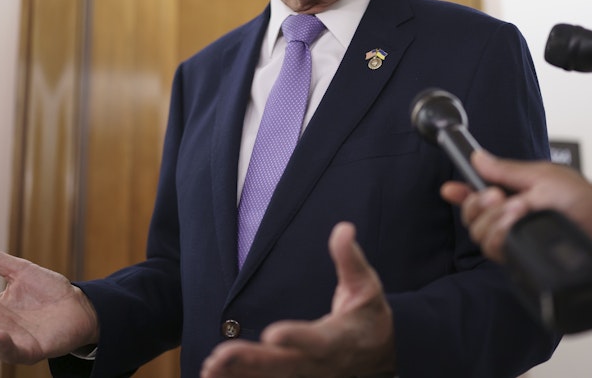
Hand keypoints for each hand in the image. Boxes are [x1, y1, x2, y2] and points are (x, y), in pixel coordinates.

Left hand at [200, 222, 395, 377]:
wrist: (381, 353)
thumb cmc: (368, 314)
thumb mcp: (366, 285)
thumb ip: (350, 259)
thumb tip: (343, 228)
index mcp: (338, 339)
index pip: (316, 341)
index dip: (296, 338)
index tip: (272, 334)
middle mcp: (318, 363)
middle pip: (283, 366)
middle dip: (251, 362)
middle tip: (220, 356)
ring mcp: (305, 375)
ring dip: (239, 374)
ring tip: (210, 367)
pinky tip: (212, 375)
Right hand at [441, 151, 591, 261]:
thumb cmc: (583, 200)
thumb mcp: (541, 176)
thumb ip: (506, 171)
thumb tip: (478, 157)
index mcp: (512, 189)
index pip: (476, 190)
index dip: (460, 191)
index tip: (450, 189)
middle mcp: (509, 213)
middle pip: (471, 213)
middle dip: (479, 204)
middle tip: (497, 196)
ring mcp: (512, 234)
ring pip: (478, 232)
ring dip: (493, 219)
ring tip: (516, 211)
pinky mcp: (518, 253)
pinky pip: (492, 249)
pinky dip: (499, 236)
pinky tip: (514, 226)